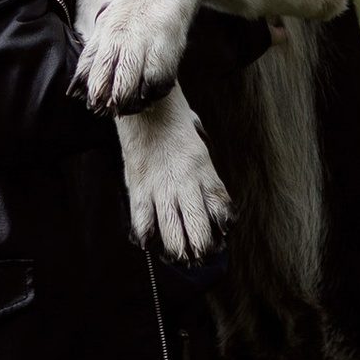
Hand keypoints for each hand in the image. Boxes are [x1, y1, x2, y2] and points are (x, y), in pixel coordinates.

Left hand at [78, 0, 199, 110]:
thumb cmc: (135, 10)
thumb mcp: (108, 26)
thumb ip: (93, 56)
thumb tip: (73, 90)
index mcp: (105, 33)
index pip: (92, 70)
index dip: (92, 91)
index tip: (91, 105)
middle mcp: (123, 39)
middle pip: (110, 83)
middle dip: (110, 102)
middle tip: (112, 110)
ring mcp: (145, 44)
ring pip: (132, 88)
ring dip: (131, 102)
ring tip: (132, 104)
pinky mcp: (167, 49)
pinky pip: (157, 83)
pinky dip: (155, 92)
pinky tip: (153, 90)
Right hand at [119, 99, 230, 261]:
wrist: (145, 104)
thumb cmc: (174, 123)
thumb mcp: (199, 146)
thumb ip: (204, 174)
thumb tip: (212, 204)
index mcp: (204, 170)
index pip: (220, 210)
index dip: (221, 231)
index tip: (219, 240)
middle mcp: (185, 181)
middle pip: (198, 228)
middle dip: (200, 249)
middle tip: (198, 256)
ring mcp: (161, 186)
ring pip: (173, 231)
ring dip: (177, 249)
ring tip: (178, 255)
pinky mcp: (138, 186)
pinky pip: (143, 220)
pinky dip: (147, 236)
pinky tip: (150, 243)